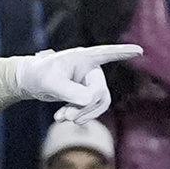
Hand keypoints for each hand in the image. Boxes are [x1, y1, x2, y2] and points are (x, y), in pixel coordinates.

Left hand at [9, 44, 141, 121]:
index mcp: (84, 58)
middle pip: (100, 92)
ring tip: (62, 118)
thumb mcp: (50, 82)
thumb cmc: (38, 74)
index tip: (139, 50)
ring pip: (98, 103)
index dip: (124, 53)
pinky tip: (60, 118)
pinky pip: (91, 109)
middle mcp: (91, 69)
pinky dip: (78, 115)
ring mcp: (90, 82)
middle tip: (66, 117)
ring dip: (82, 114)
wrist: (30, 81)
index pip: (107, 54)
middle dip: (85, 108)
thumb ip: (69, 91)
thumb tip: (89, 101)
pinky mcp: (86, 94)